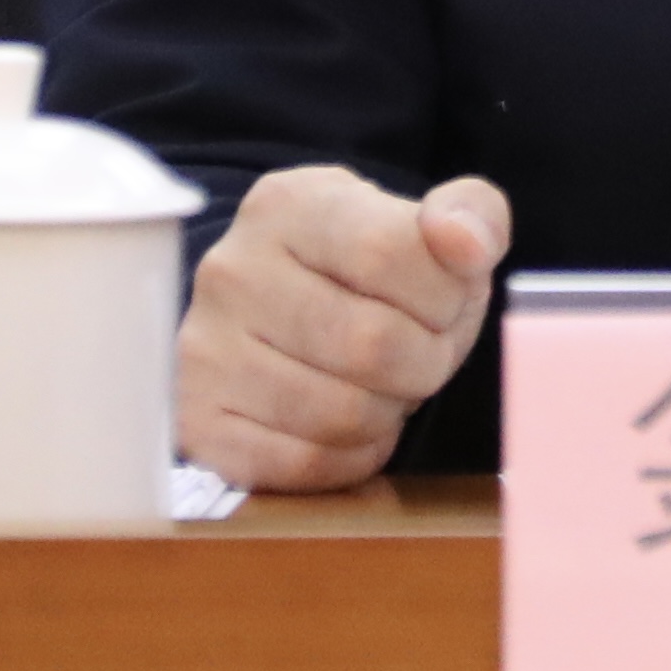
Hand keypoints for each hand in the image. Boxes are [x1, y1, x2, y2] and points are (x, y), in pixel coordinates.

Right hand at [174, 163, 511, 490]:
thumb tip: (466, 243)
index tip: (442, 300)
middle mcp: (231, 271)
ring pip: (340, 413)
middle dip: (424, 362)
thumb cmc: (373, 276)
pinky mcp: (199, 424)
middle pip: (371, 344)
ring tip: (382, 386)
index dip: (442, 294)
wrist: (289, 322)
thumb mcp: (429, 227)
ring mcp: (204, 350)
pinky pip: (302, 465)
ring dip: (389, 413)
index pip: (391, 253)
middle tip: (420, 355)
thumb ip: (471, 214)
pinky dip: (350, 458)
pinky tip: (352, 428)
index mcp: (288, 205)